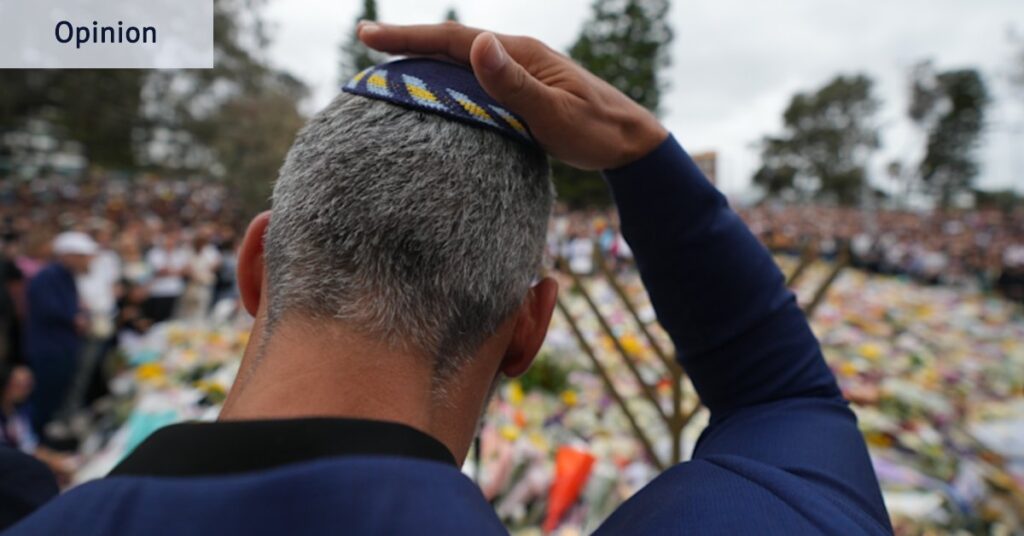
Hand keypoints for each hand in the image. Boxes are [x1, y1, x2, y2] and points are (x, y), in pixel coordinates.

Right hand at [358, 22, 668, 170]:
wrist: (631, 142)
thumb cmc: (595, 132)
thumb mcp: (554, 112)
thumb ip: (515, 83)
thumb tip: (478, 43)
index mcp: (520, 54)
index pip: (454, 39)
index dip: (409, 35)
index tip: (368, 34)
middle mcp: (517, 56)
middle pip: (453, 43)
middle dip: (409, 40)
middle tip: (367, 41)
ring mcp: (522, 72)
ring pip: (463, 61)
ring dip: (426, 58)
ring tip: (390, 66)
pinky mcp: (525, 91)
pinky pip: (476, 80)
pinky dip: (448, 79)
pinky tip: (438, 92)